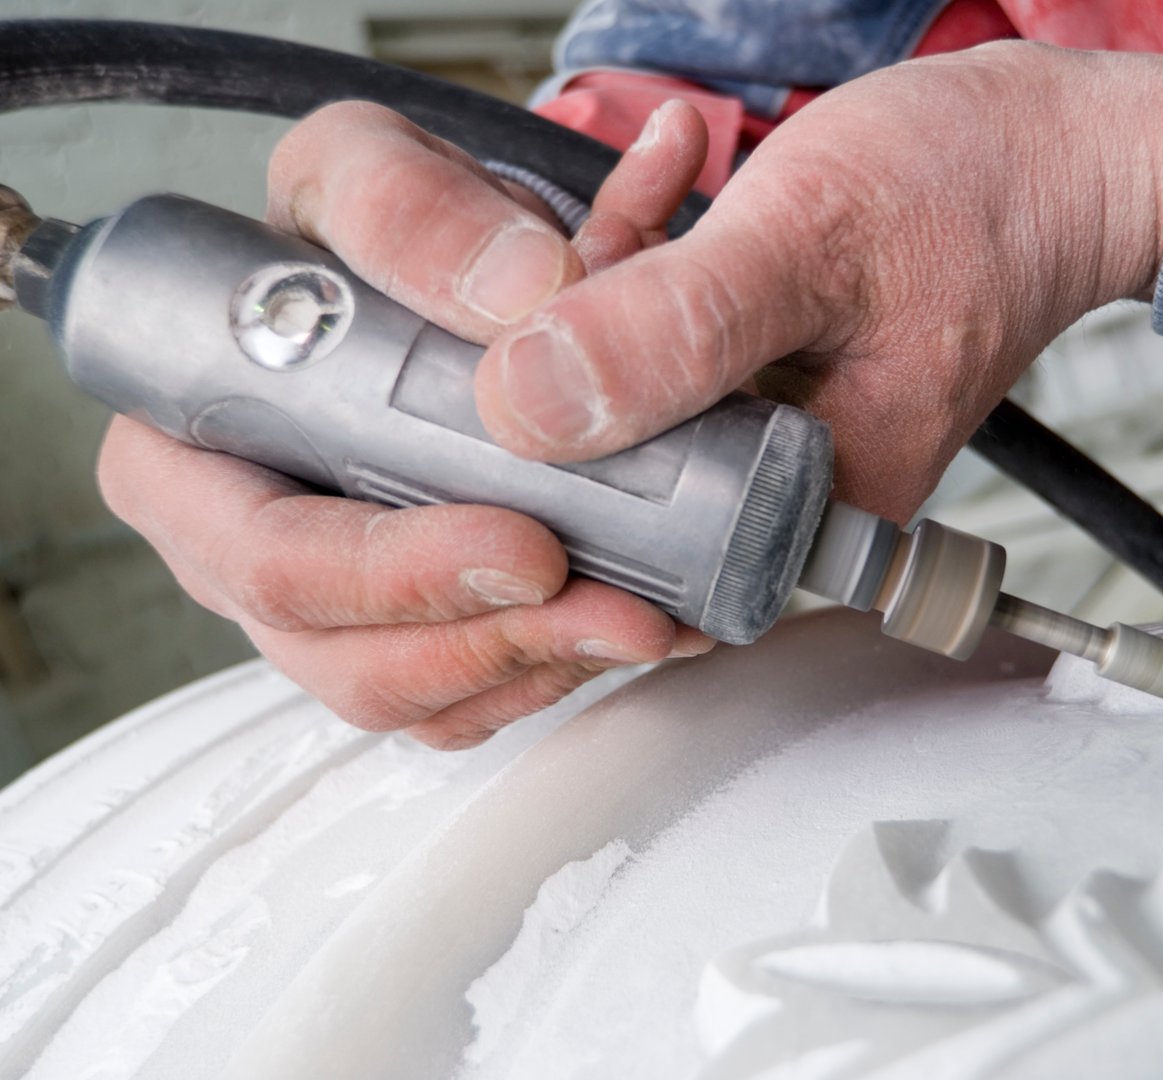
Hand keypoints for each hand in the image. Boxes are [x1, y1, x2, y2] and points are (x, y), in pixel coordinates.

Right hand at [98, 99, 714, 748]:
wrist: (467, 270)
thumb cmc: (381, 228)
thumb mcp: (372, 169)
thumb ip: (413, 207)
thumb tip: (521, 293)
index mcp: (193, 449)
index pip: (261, 553)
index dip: (386, 572)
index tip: (526, 547)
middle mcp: (253, 548)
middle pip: (348, 657)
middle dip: (493, 642)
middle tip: (620, 608)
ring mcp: (341, 605)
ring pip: (428, 697)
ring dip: (548, 667)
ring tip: (652, 616)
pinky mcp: (425, 629)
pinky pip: (484, 693)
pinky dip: (573, 666)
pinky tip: (651, 620)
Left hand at [473, 44, 1162, 520]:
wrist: (1051, 150)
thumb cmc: (979, 196)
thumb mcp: (809, 245)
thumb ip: (677, 327)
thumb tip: (533, 402)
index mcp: (816, 508)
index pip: (635, 552)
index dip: (547, 478)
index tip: (493, 384)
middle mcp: (791, 492)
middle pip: (617, 468)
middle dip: (564, 354)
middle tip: (568, 255)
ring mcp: (774, 435)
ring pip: (631, 393)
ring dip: (606, 285)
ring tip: (645, 194)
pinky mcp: (765, 377)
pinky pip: (668, 342)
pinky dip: (649, 262)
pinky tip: (665, 186)